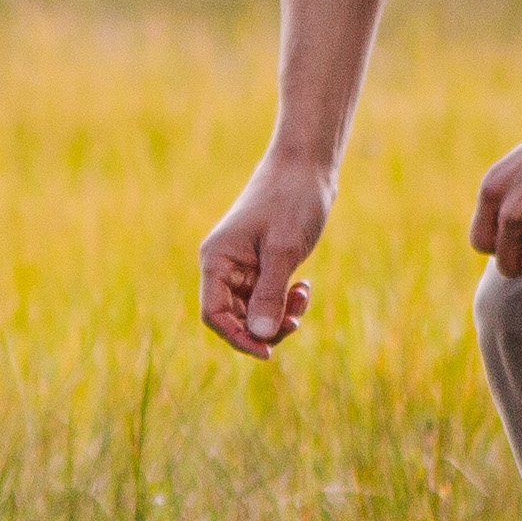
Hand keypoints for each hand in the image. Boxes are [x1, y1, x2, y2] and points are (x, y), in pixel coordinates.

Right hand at [197, 157, 336, 358]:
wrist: (307, 167)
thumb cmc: (292, 201)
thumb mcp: (284, 250)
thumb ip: (270, 294)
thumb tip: (261, 336)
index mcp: (217, 260)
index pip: (214, 314)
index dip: (238, 337)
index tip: (267, 352)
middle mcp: (224, 265)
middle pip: (233, 317)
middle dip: (264, 326)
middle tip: (295, 321)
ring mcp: (243, 266)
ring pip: (253, 310)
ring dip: (279, 313)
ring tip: (303, 296)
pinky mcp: (261, 264)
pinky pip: (267, 297)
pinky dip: (286, 300)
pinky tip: (304, 286)